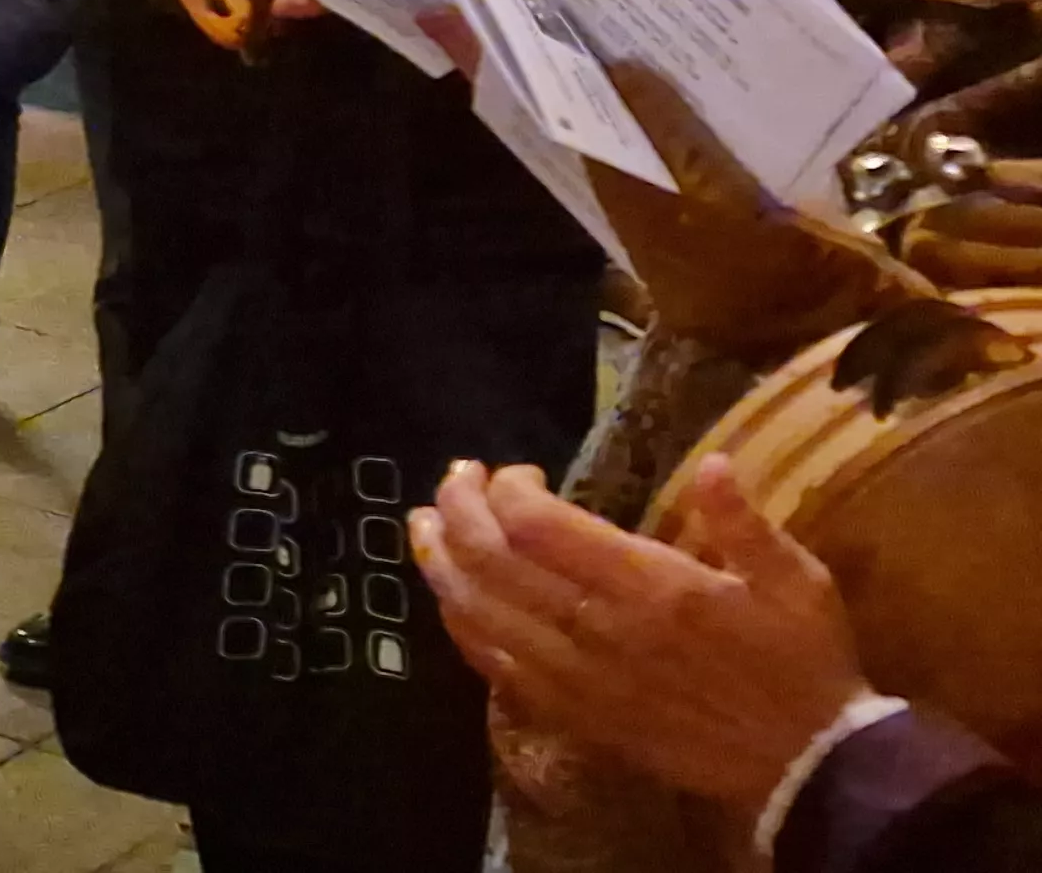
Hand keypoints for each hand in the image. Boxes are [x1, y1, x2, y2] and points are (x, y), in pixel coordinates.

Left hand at [409, 457, 864, 820]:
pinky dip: (463, 625)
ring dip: (441, 564)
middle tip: (453, 479)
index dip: (508, 490)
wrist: (807, 767)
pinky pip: (497, 667)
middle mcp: (601, 630)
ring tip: (424, 525)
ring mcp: (580, 678)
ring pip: (481, 614)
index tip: (516, 471)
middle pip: (493, 562)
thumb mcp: (796, 583)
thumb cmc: (802, 663)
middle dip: (458, 511)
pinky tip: (451, 599)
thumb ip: (744, 522)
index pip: (540, 526)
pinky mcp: (576, 715)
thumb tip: (713, 463)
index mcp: (652, 588)